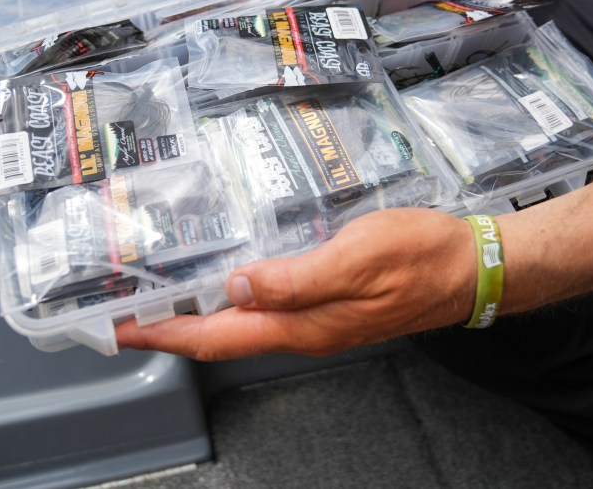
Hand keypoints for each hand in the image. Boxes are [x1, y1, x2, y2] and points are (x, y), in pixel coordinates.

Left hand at [115, 208, 476, 360]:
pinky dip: (234, 301)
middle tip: (127, 314)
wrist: (472, 267)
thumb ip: (296, 278)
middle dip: (170, 330)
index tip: (120, 329)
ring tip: (163, 299)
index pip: (218, 336)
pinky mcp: (330, 304)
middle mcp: (304, 329)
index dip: (165, 336)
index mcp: (303, 323)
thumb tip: (236, 288)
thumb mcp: (357, 257)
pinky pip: (267, 310)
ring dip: (198, 317)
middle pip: (222, 336)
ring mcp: (317, 319)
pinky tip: (228, 280)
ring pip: (243, 325)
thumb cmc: (420, 256)